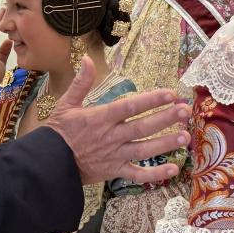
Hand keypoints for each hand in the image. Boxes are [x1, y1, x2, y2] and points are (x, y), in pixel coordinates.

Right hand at [44, 57, 189, 187]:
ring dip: (166, 143)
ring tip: (186, 136)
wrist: (48, 163)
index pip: (130, 106)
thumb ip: (81, 82)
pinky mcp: (115, 171)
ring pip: (144, 149)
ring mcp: (115, 155)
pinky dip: (155, 174)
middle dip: (166, 118)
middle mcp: (111, 136)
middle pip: (143, 127)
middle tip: (186, 111)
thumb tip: (86, 58)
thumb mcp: (66, 104)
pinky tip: (173, 169)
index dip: (151, 100)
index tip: (170, 94)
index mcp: (100, 118)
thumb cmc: (58, 132)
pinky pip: (137, 174)